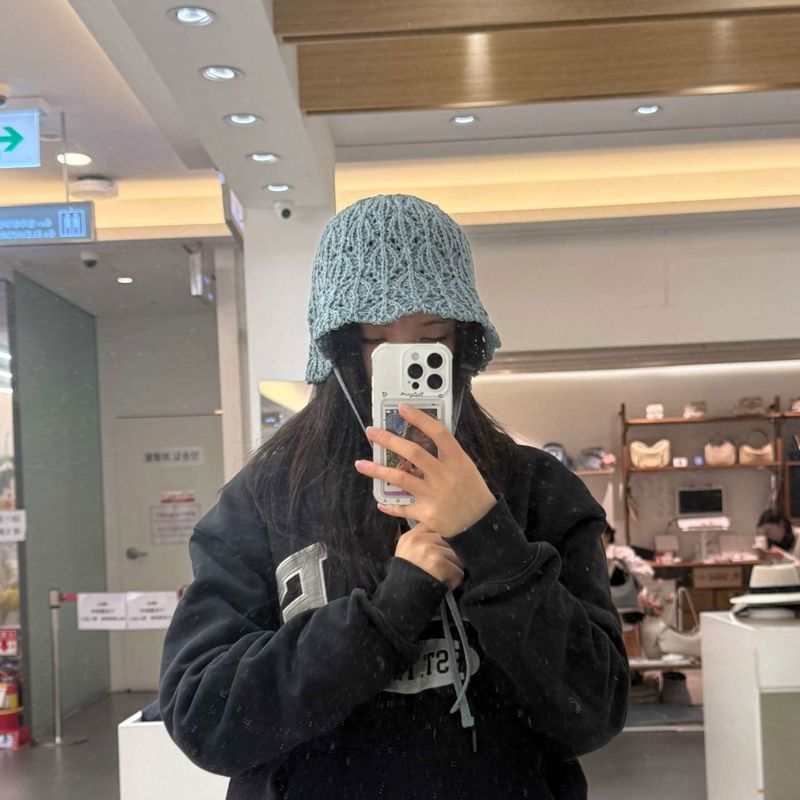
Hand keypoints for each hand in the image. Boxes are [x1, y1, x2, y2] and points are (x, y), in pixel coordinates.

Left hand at [355, 403, 496, 536]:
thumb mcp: (466, 466)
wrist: (481, 523)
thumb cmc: (472, 490)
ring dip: (378, 470)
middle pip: (413, 453)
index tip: (402, 408)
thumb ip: (446, 453)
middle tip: (371, 433)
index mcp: (457, 460)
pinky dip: (390, 505)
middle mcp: (444, 475)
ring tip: (361, 464)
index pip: (438, 433)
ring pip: (400, 478)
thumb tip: (421, 437)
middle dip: (389, 440)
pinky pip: (403, 508)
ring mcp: (434, 495)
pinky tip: (380, 501)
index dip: (419, 418)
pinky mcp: (427, 513)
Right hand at [395, 523, 463, 590]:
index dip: (444, 540)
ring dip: (453, 569)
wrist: (401, 600)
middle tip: (439, 570)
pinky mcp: (436, 561)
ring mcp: (427, 548)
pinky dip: (454, 581)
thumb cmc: (409, 579)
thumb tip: (447, 533)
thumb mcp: (409, 555)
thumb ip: (423, 541)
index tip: (441, 553)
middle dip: (449, 557)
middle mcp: (418, 539)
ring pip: (456, 555)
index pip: (435, 526)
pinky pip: (458, 570)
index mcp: (411, 536)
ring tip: (441, 578)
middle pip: (449, 540)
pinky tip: (443, 585)